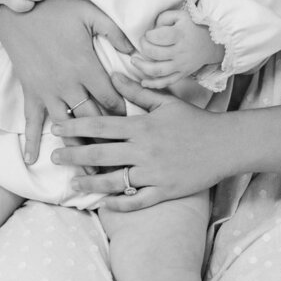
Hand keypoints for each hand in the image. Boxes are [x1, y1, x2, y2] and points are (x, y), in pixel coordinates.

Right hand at [0, 0, 135, 162]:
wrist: (18, 9)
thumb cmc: (57, 10)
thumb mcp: (91, 13)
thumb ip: (116, 33)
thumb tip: (136, 53)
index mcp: (87, 67)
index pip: (112, 100)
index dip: (125, 116)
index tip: (135, 131)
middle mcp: (69, 84)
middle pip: (93, 120)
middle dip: (107, 143)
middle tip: (121, 163)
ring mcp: (48, 91)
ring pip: (67, 128)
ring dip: (77, 151)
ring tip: (89, 174)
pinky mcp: (31, 92)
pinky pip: (32, 121)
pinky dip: (32, 141)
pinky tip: (32, 160)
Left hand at [50, 75, 233, 207]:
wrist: (226, 145)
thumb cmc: (196, 121)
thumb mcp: (167, 102)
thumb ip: (138, 91)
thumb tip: (113, 75)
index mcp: (143, 126)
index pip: (101, 125)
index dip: (76, 127)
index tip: (57, 128)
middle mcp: (145, 150)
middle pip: (101, 153)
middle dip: (74, 155)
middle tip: (54, 158)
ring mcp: (155, 172)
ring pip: (115, 181)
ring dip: (91, 183)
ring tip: (74, 184)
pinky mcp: (166, 191)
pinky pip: (138, 201)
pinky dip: (121, 205)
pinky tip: (105, 205)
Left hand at [132, 6, 224, 87]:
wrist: (212, 43)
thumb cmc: (193, 27)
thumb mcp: (180, 15)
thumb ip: (163, 18)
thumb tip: (152, 29)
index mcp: (180, 35)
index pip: (157, 36)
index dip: (148, 35)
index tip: (148, 34)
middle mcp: (180, 51)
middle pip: (155, 53)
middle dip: (144, 47)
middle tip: (142, 43)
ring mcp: (181, 65)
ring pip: (158, 70)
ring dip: (142, 67)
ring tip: (134, 61)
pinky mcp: (182, 74)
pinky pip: (167, 82)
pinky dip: (154, 85)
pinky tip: (143, 83)